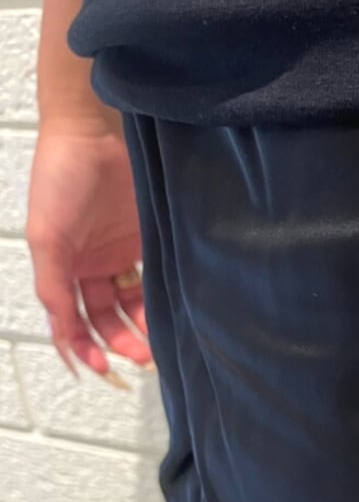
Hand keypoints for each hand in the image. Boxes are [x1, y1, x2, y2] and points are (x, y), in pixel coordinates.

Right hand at [26, 117, 153, 382]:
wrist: (96, 134)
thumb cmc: (61, 178)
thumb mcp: (46, 236)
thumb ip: (52, 284)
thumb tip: (62, 330)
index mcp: (61, 268)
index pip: (71, 320)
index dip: (82, 346)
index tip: (99, 367)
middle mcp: (90, 266)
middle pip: (104, 318)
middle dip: (118, 342)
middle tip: (138, 358)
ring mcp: (119, 254)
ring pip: (131, 303)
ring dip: (141, 327)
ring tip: (155, 344)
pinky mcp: (145, 240)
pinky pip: (153, 278)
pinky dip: (158, 300)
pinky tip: (168, 316)